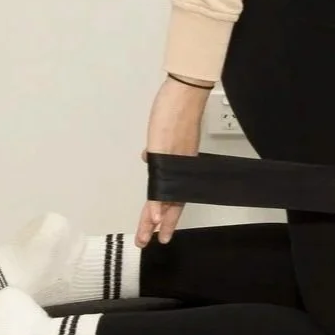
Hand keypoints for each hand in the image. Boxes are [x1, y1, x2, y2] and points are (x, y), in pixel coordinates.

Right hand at [136, 76, 208, 245]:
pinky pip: (161, 182)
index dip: (168, 213)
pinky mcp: (166, 154)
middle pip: (168, 200)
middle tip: (154, 243)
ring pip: (165, 196)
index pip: (172, 194)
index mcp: (179, 163)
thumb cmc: (175, 109)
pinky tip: (156, 216)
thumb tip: (148, 156)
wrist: (185, 92)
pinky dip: (158, 201)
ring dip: (157, 219)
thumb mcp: (164, 133)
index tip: (162, 231)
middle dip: (160, 223)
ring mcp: (173, 161)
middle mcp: (178, 165)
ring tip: (151, 237)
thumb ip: (160, 148)